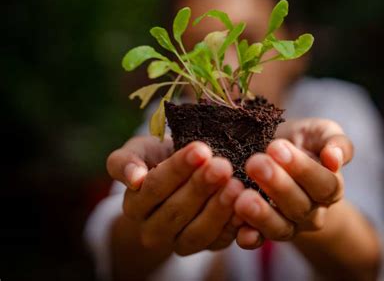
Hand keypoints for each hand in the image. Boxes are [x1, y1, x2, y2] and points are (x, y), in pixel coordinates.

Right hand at [106, 136, 244, 254]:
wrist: (179, 178)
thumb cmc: (156, 159)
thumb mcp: (137, 152)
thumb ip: (124, 162)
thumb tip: (134, 178)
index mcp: (135, 206)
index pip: (154, 188)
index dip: (177, 169)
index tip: (201, 149)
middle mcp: (154, 231)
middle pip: (176, 211)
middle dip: (201, 187)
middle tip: (222, 166)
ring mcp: (181, 243)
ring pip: (198, 232)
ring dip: (218, 209)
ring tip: (236, 185)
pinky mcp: (207, 247)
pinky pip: (220, 241)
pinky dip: (234, 226)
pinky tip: (245, 207)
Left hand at [234, 119, 353, 246]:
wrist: (275, 155)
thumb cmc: (301, 140)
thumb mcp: (320, 132)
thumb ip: (335, 141)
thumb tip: (334, 157)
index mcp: (330, 188)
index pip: (324, 184)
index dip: (303, 169)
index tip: (277, 147)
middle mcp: (312, 211)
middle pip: (300, 206)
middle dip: (277, 185)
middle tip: (255, 163)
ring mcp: (289, 225)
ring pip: (281, 228)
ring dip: (262, 215)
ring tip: (243, 198)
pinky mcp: (263, 232)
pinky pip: (258, 240)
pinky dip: (249, 237)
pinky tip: (239, 229)